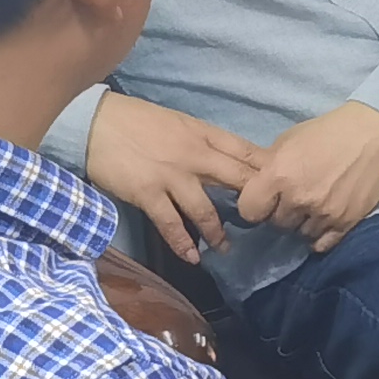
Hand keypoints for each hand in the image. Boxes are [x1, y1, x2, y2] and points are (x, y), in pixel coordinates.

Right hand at [82, 91, 266, 265]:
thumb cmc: (136, 121)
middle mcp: (195, 155)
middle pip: (237, 180)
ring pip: (206, 210)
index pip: (246, 151)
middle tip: (268, 223)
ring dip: (218, 233)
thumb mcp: (178, 122)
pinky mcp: (149, 193)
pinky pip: (170, 224)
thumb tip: (228, 159)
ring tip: (225, 249)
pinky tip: (193, 258)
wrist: (94, 122)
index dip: (267, 171)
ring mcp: (172, 176)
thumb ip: (203, 141)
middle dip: (256, 202)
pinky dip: (183, 243)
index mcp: (203, 134)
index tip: (284, 186)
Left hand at [237, 101, 378, 252]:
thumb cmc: (325, 132)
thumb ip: (269, 168)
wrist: (371, 134)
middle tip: (293, 200)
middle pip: (277, 224)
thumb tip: (256, 187)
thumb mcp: (287, 142)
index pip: (249, 211)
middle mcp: (299, 198)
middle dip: (281, 213)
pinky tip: (322, 222)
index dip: (254, 207)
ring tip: (312, 208)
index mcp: (278, 175)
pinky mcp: (345, 222)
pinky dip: (319, 236)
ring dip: (302, 224)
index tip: (263, 202)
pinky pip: (321, 244)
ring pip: (299, 234)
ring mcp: (323, 213)